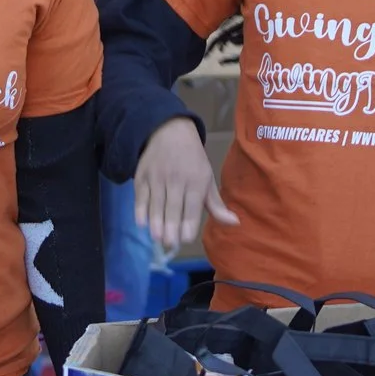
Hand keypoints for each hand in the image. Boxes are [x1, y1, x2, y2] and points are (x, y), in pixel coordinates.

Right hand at [133, 117, 235, 255]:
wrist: (170, 131)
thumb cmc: (193, 161)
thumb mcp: (207, 179)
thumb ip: (217, 205)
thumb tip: (235, 223)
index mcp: (196, 181)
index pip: (192, 206)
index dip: (189, 222)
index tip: (187, 238)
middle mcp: (177, 179)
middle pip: (173, 207)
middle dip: (171, 227)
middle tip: (169, 244)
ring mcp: (157, 177)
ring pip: (156, 203)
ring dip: (155, 222)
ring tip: (157, 238)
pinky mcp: (142, 175)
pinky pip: (140, 195)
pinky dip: (140, 209)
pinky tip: (141, 223)